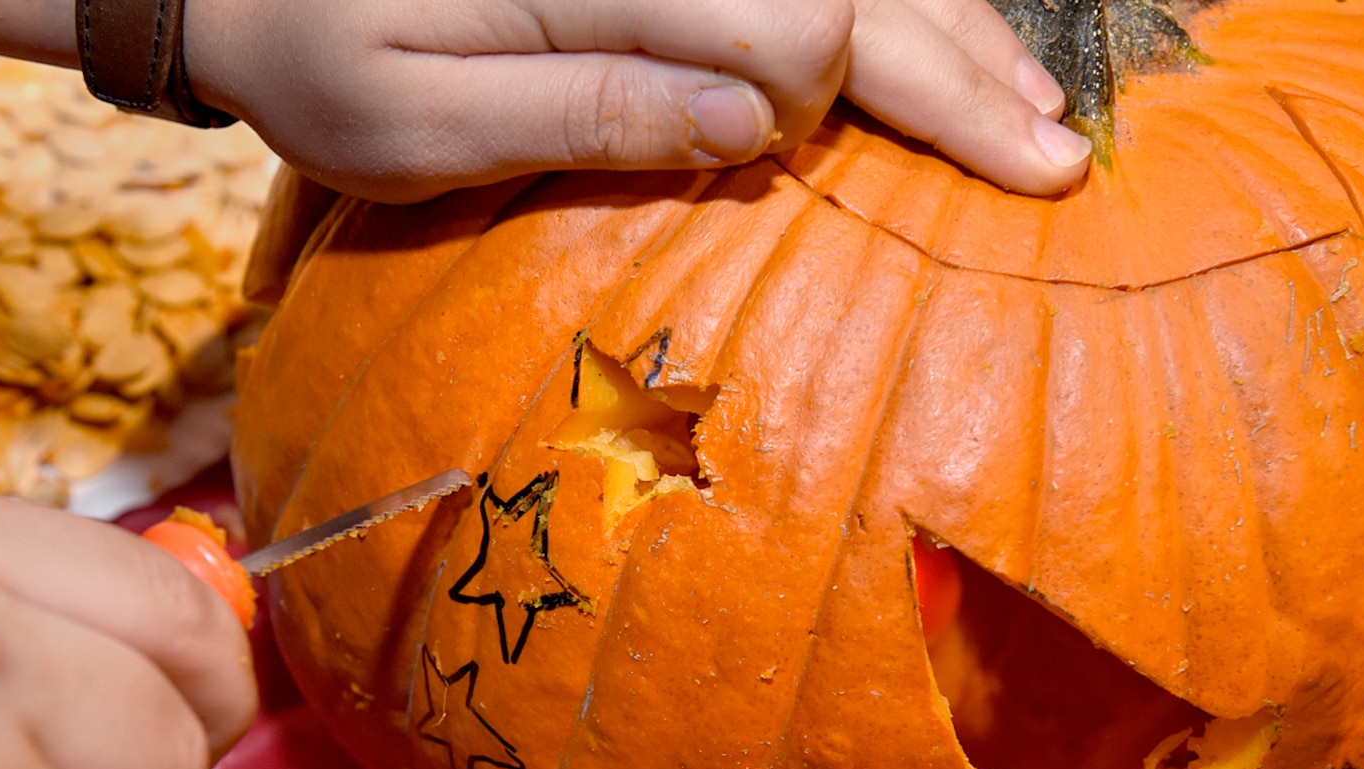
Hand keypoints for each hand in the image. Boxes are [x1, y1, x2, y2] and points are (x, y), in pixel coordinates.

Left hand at [183, 0, 1091, 200]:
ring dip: (951, 28)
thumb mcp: (409, 120)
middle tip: (1053, 159)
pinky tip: (950, 42)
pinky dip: (888, 5)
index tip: (787, 151)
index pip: (780, 18)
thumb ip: (583, 109)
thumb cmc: (310, 58)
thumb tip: (757, 122)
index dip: (818, 93)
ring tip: (1033, 107)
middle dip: (952, 68)